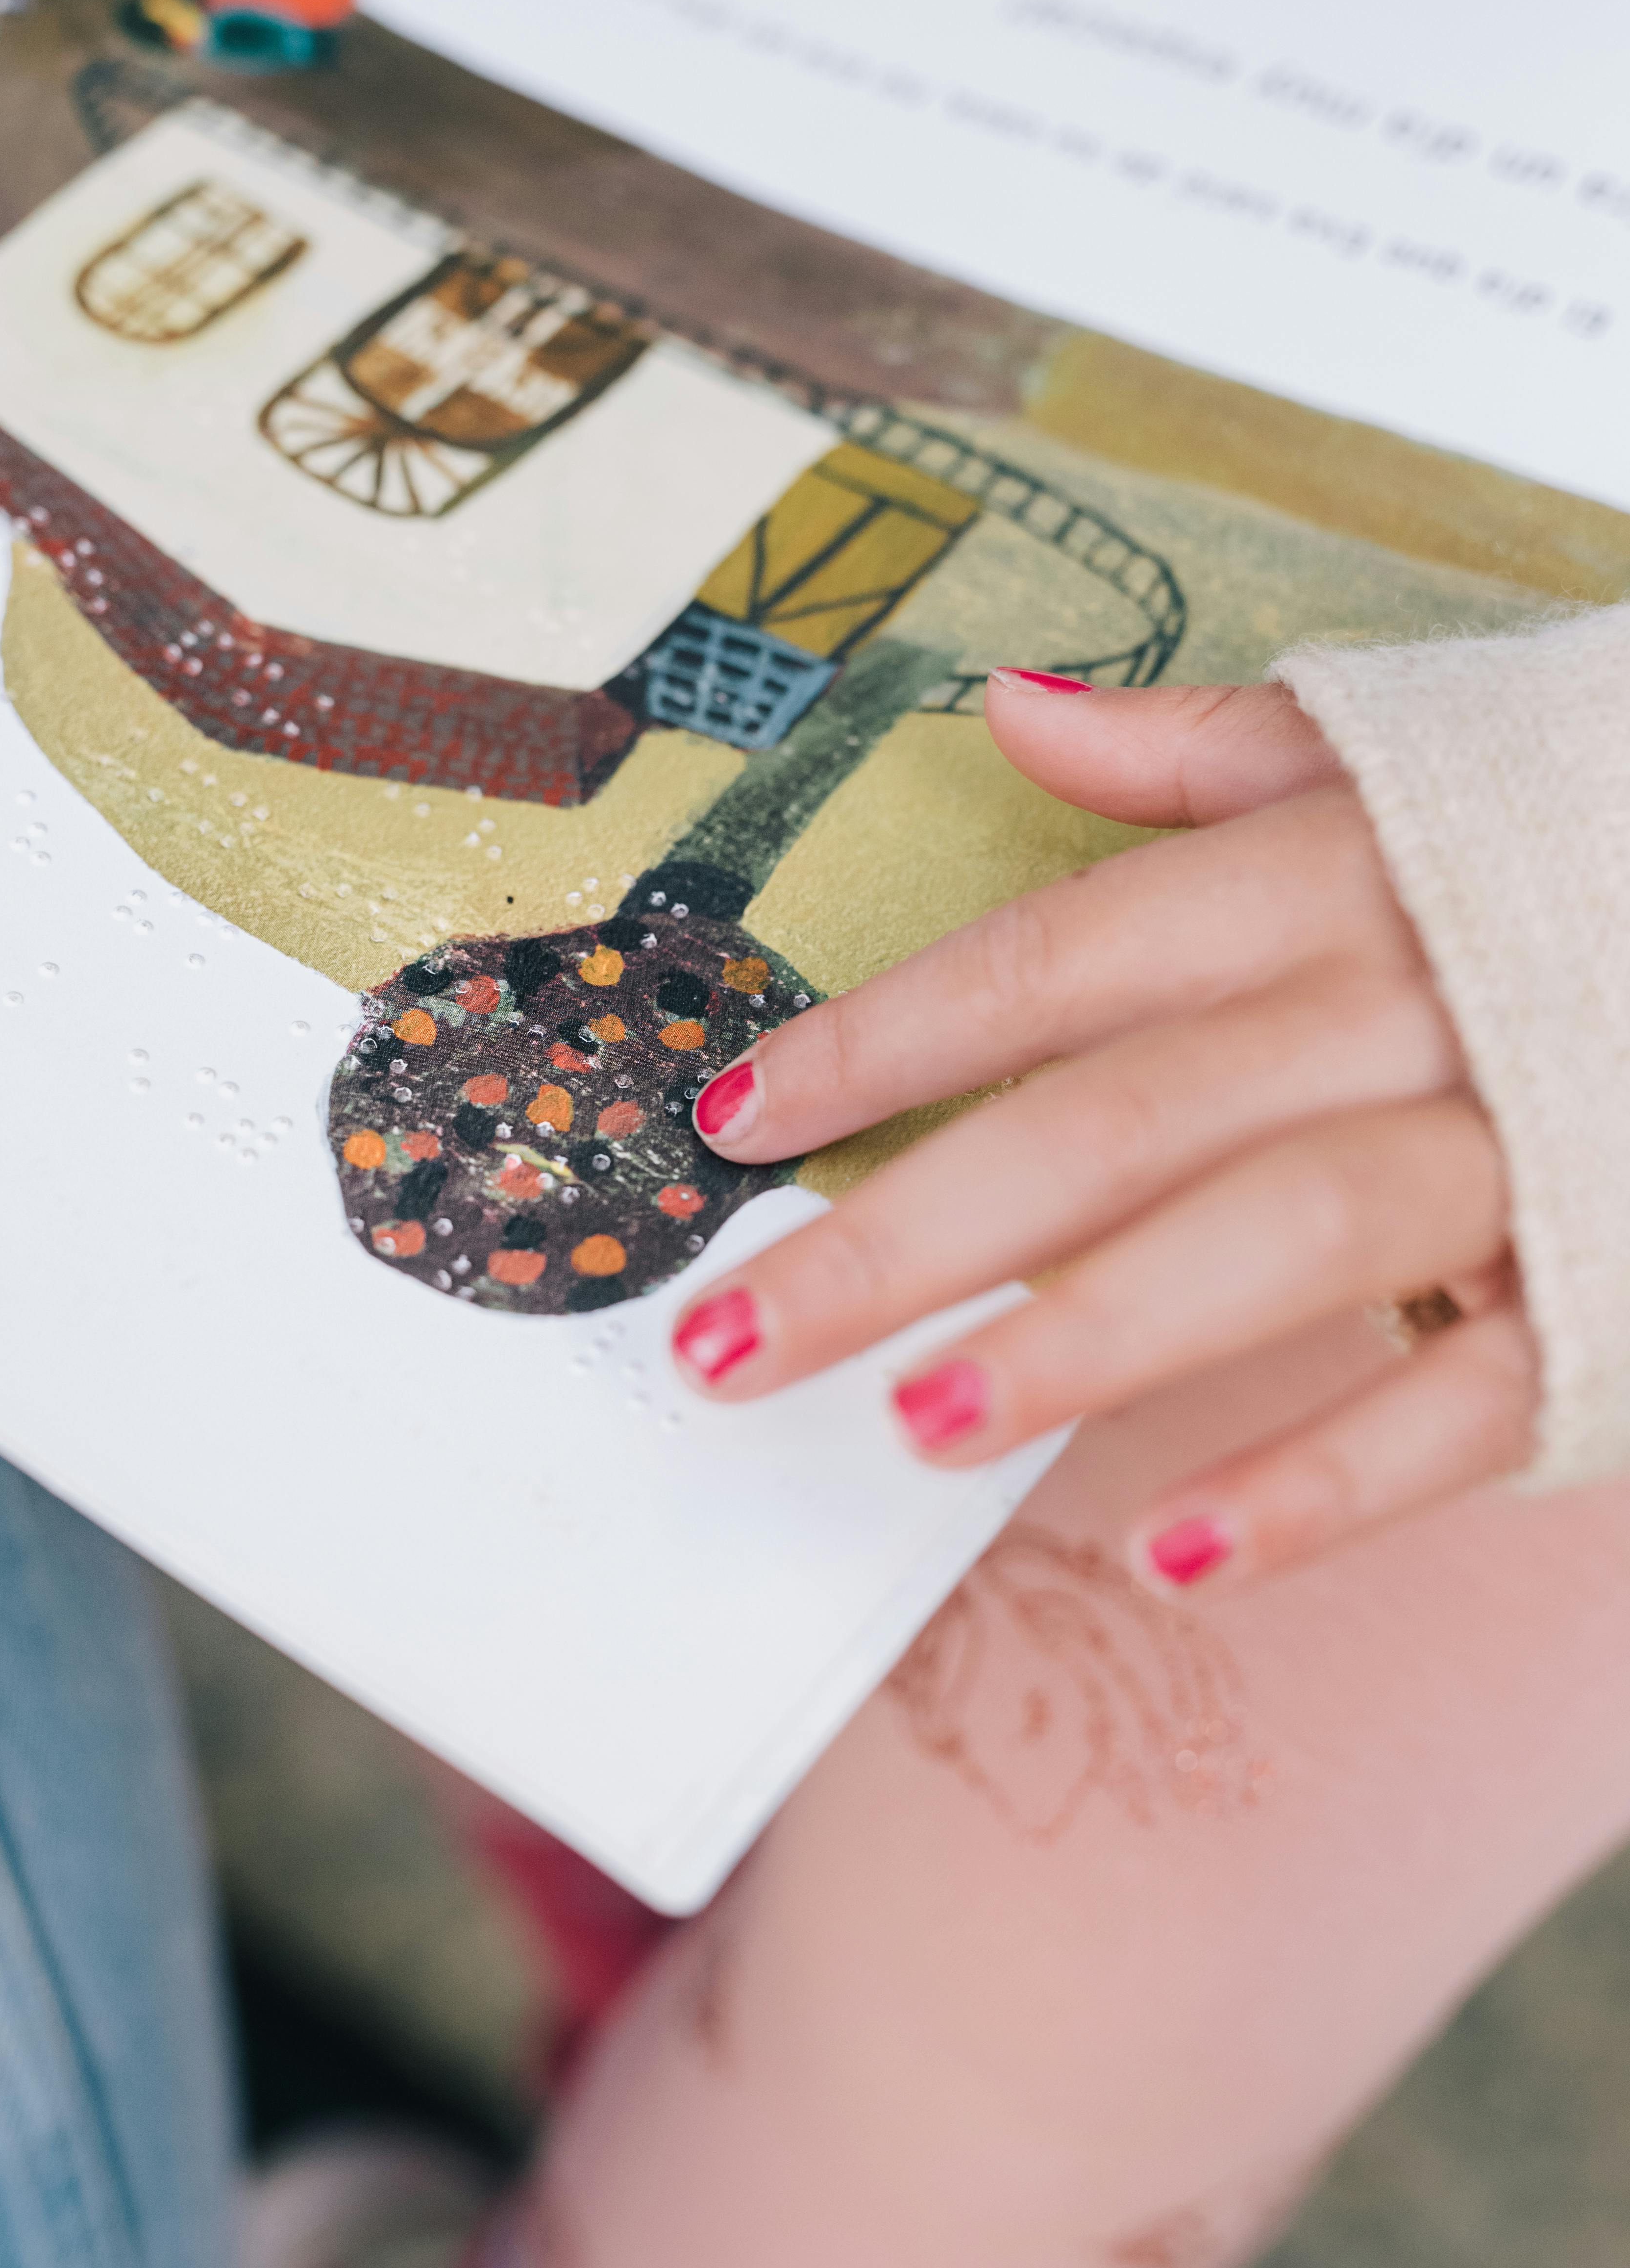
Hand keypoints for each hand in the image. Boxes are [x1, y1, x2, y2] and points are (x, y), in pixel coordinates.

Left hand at [670, 672, 1537, 1593]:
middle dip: (914, 1232)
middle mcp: (1417, 1000)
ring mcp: (1526, 1149)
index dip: (882, 1039)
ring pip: (1281, 1242)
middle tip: (734, 1343)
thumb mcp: (1418, 746)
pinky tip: (1177, 1558)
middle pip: (1120, 1119)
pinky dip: (1326, 1480)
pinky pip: (1468, 1398)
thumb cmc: (1597, 833)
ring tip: (918, 1427)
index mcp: (1344, 870)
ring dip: (1093, 1342)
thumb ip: (1211, 747)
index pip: (1061, 959)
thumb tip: (1010, 709)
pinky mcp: (1612, 1285)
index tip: (725, 1116)